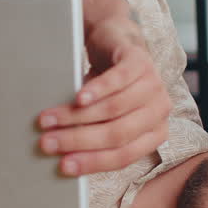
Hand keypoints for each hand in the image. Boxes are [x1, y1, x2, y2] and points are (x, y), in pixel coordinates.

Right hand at [38, 0, 171, 175]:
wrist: (114, 41)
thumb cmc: (108, 89)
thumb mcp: (104, 118)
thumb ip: (94, 138)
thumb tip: (63, 160)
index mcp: (154, 133)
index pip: (123, 156)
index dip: (92, 162)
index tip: (63, 166)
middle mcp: (159, 111)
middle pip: (116, 134)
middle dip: (78, 141)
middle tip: (48, 143)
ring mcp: (153, 84)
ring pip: (113, 109)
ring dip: (76, 116)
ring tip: (49, 120)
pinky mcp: (140, 61)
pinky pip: (117, 80)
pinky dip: (96, 91)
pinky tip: (78, 98)